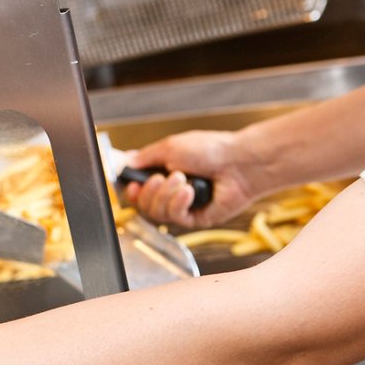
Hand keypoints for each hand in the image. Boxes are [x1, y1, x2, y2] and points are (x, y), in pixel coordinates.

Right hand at [124, 130, 267, 227]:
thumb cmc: (211, 149)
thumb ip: (145, 156)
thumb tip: (126, 162)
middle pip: (143, 205)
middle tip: (162, 177)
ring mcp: (182, 207)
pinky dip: (179, 203)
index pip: (138, 190)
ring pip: (156, 213)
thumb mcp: (170, 146)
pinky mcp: (194, 219)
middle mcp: (171, 192)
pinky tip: (190, 191)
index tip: (133, 184)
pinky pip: (174, 218)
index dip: (132, 190)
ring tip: (183, 180)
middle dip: (150, 191)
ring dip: (166, 195)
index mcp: (164, 173)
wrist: (238, 162)